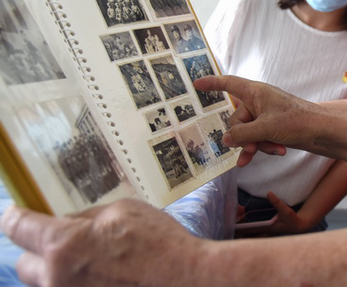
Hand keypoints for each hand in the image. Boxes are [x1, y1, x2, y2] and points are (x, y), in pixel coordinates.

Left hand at [1, 199, 203, 286]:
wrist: (184, 279)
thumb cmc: (158, 241)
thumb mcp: (122, 211)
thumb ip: (87, 217)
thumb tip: (70, 225)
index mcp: (63, 245)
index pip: (19, 228)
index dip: (14, 216)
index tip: (14, 212)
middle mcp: (56, 278)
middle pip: (24, 264)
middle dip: (38, 249)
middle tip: (61, 239)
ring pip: (45, 283)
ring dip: (57, 269)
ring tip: (88, 259)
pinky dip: (77, 281)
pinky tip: (102, 274)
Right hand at [194, 75, 324, 166]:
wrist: (323, 131)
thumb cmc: (298, 121)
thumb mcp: (266, 128)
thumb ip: (242, 134)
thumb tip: (226, 139)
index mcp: (256, 92)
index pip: (229, 83)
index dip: (212, 83)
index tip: (196, 84)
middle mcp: (259, 101)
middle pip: (236, 119)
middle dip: (244, 136)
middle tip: (254, 146)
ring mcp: (266, 115)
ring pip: (247, 133)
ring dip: (255, 144)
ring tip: (269, 151)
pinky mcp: (273, 128)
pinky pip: (258, 138)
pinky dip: (262, 146)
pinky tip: (270, 154)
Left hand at [235, 193, 310, 237]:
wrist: (300, 225)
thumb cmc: (293, 220)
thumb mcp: (286, 211)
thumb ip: (277, 202)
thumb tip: (269, 193)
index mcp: (266, 229)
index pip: (248, 231)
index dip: (239, 227)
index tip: (233, 220)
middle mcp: (263, 232)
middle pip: (246, 231)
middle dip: (239, 223)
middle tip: (237, 212)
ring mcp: (264, 231)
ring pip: (249, 230)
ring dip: (243, 222)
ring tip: (240, 210)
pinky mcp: (266, 228)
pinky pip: (253, 227)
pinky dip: (248, 222)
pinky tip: (246, 214)